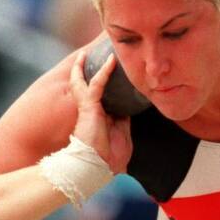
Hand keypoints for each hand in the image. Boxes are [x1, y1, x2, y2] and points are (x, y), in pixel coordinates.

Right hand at [69, 49, 132, 174]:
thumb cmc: (109, 160)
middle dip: (93, 71)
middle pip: (93, 86)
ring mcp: (89, 108)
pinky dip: (104, 72)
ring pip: (89, 81)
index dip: (110, 85)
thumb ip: (124, 123)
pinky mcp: (88, 107)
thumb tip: (130, 111)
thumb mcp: (122, 138)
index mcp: (100, 119)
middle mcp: (93, 111)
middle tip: (96, 54)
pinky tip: (111, 60)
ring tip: (93, 50)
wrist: (96, 168)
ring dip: (90, 66)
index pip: (105, 97)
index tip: (118, 73)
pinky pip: (97, 85)